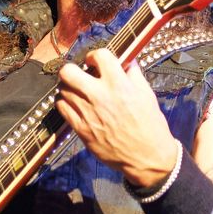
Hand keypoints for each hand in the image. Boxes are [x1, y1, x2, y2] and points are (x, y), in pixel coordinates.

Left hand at [56, 48, 176, 186]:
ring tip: (77, 91)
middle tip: (78, 74)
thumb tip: (126, 62)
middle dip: (72, 70)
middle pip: (69, 72)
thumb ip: (134, 75)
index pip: (99, 56)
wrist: (146, 157)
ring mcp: (87, 113)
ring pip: (63, 90)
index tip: (95, 62)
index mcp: (119, 84)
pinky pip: (62, 108)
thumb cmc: (150, 127)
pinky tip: (74, 105)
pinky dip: (65, 103)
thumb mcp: (147, 95)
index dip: (94, 56)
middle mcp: (100, 96)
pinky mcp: (81, 129)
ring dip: (69, 87)